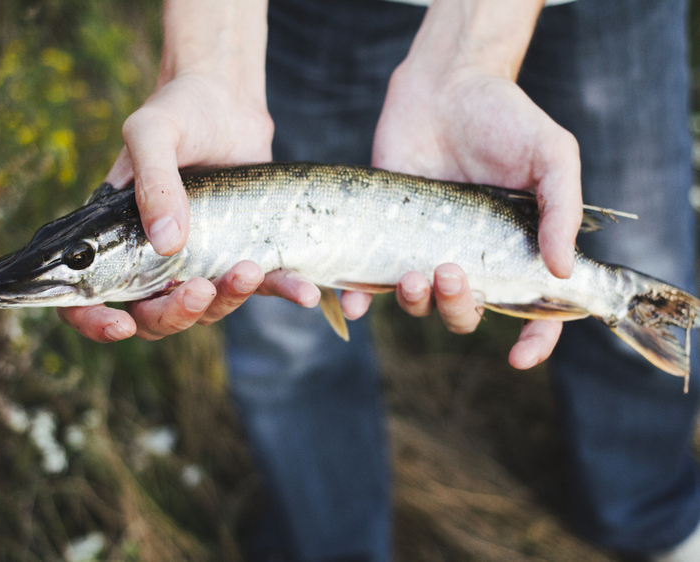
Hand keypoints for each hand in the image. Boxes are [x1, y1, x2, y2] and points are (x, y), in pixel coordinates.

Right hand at [58, 0, 324, 340]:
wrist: (228, 100)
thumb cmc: (179, 110)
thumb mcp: (154, 134)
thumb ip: (153, 183)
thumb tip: (167, 243)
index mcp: (116, 238)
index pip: (89, 296)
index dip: (96, 321)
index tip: (120, 324)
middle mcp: (156, 258)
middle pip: (155, 315)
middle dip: (175, 313)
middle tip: (200, 288)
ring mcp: (202, 260)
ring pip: (207, 309)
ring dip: (227, 300)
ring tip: (248, 268)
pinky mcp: (244, 251)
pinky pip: (262, 284)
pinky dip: (283, 291)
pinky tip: (305, 292)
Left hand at [367, 63, 579, 368]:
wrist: (444, 85)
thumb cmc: (505, 117)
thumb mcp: (552, 154)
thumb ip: (561, 208)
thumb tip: (561, 270)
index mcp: (514, 249)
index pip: (532, 308)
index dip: (533, 339)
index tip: (520, 356)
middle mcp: (470, 256)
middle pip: (466, 312)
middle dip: (458, 306)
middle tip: (449, 270)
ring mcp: (426, 248)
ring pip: (420, 303)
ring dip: (416, 302)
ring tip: (412, 273)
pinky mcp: (386, 234)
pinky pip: (371, 279)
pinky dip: (360, 298)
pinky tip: (354, 301)